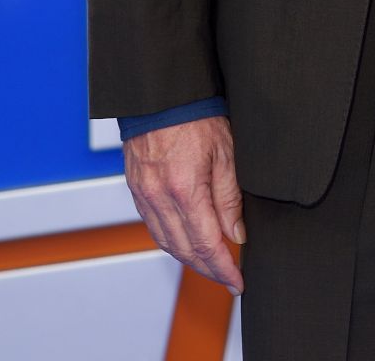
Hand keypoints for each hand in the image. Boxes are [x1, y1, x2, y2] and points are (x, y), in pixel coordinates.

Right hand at [123, 116, 244, 293]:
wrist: (162, 93)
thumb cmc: (196, 114)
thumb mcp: (226, 152)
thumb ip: (230, 197)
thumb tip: (237, 234)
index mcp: (184, 189)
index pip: (206, 245)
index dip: (224, 268)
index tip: (237, 281)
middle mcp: (159, 198)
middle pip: (185, 251)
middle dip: (209, 269)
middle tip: (228, 277)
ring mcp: (145, 195)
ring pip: (167, 243)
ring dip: (189, 259)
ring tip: (211, 264)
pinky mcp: (137, 189)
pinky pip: (154, 226)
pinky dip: (172, 240)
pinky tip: (186, 241)